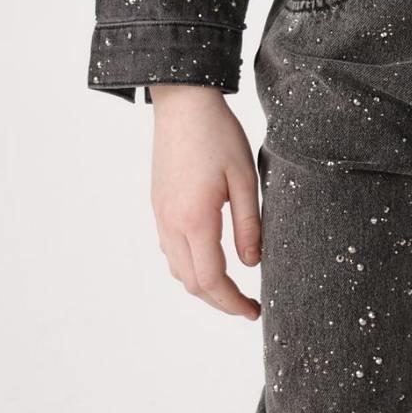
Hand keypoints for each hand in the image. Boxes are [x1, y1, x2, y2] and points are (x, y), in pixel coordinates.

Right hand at [148, 86, 261, 319]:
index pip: (212, 280)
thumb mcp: (244, 178)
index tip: (253, 311)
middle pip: (191, 283)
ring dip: (202, 285)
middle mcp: (171, 223)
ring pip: (177, 269)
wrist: (182, 101)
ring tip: (231, 287)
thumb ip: (249, 225)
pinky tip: (209, 258)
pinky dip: (189, 265)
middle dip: (219, 301)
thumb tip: (253, 264)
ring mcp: (160, 214)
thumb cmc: (218, 133)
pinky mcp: (158, 204)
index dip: (232, 303)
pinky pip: (169, 250)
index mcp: (195, 219)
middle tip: (246, 306)